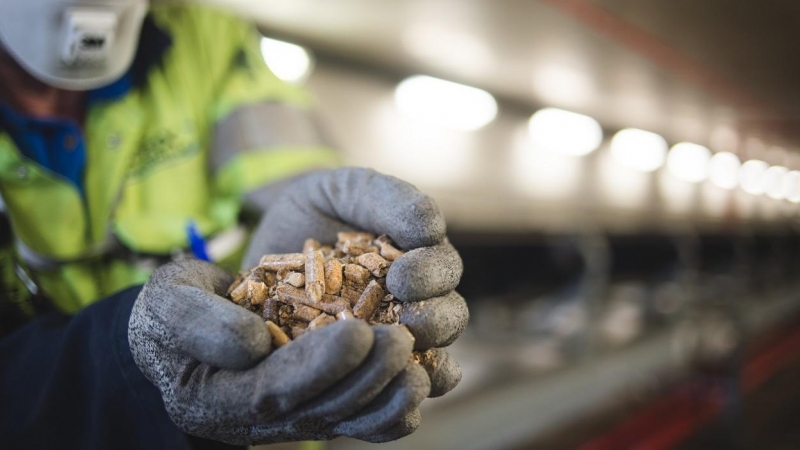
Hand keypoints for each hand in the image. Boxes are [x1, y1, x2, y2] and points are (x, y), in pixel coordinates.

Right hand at [128, 258, 429, 443]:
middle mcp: (259, 418)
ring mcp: (294, 414)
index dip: (317, 366)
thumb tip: (254, 342)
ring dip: (390, 399)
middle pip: (320, 409)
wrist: (189, 325)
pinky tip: (429, 379)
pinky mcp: (320, 403)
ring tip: (423, 369)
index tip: (358, 334)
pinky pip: (363, 419)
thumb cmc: (174, 310)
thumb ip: (200, 320)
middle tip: (403, 341)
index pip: (272, 390)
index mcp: (213, 397)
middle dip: (366, 378)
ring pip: (349, 421)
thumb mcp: (168, 300)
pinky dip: (396, 407)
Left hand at [245, 167, 468, 396]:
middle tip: (409, 323)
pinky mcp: (356, 369)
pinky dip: (394, 403)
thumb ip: (391, 199)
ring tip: (401, 368)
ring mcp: (387, 339)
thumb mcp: (350, 189)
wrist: (269, 232)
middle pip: (447, 321)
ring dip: (422, 368)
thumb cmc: (320, 206)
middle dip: (434, 323)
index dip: (432, 277)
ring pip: (427, 362)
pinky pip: (389, 394)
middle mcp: (414, 303)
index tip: (402, 277)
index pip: (444, 272)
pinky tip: (382, 402)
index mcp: (421, 260)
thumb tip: (433, 229)